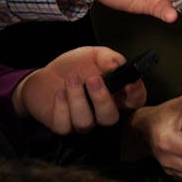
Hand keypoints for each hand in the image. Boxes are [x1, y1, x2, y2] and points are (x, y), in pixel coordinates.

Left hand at [13, 46, 145, 134]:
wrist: (46, 75)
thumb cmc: (74, 67)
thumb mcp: (94, 55)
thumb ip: (108, 58)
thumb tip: (117, 64)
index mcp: (116, 95)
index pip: (135, 101)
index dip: (136, 94)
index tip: (129, 83)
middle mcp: (101, 112)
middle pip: (110, 118)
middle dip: (102, 99)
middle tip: (93, 79)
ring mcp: (83, 121)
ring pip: (85, 123)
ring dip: (77, 98)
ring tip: (71, 79)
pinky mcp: (63, 126)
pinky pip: (64, 125)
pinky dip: (61, 106)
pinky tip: (60, 93)